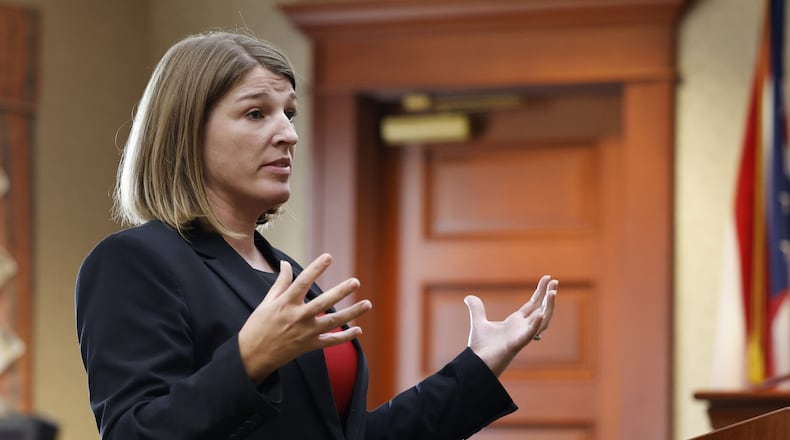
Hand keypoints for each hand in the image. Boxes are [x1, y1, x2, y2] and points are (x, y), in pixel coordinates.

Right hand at [238, 254, 372, 382]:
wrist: (252, 356)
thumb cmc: (258, 326)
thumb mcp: (266, 302)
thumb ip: (280, 283)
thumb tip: (286, 264)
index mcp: (286, 303)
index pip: (303, 281)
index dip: (316, 268)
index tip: (328, 256)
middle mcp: (298, 317)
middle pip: (323, 302)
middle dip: (340, 292)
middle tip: (355, 281)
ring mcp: (305, 333)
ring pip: (333, 322)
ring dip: (352, 313)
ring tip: (367, 304)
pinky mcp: (309, 346)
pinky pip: (330, 342)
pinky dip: (345, 337)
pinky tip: (358, 330)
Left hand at [464, 275, 557, 376]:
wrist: (476, 363)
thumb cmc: (481, 347)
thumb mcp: (479, 322)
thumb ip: (477, 309)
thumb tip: (468, 297)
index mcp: (516, 322)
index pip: (533, 303)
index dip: (541, 291)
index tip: (548, 278)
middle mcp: (522, 328)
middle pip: (541, 309)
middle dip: (548, 296)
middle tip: (555, 281)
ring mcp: (521, 336)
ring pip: (541, 321)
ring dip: (548, 308)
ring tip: (552, 293)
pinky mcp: (516, 345)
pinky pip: (529, 334)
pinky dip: (535, 325)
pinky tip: (540, 314)